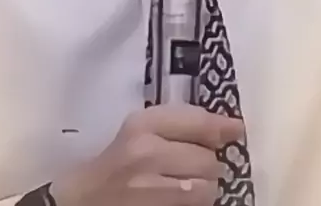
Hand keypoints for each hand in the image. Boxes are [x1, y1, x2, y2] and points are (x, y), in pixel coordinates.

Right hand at [51, 104, 244, 205]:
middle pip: (207, 159)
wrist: (84, 198)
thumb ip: (179, 125)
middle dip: (209, 164)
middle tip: (194, 166)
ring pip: (206, 189)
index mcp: (143, 125)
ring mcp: (148, 188)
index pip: (197, 122)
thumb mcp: (141, 130)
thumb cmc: (117, 160)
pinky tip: (182, 199)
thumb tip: (229, 128)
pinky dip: (195, 203)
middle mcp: (146, 153)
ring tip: (188, 184)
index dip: (222, 127)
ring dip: (205, 189)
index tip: (237, 130)